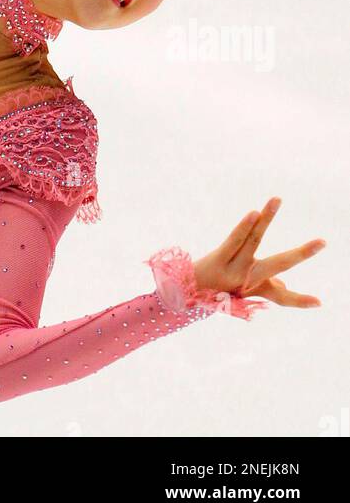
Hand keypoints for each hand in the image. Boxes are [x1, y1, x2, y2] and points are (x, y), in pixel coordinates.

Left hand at [194, 198, 324, 308]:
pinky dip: (245, 226)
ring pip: (254, 240)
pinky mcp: (217, 259)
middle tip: (323, 241)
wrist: (180, 296)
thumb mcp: (241, 291)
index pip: (283, 297)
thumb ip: (263, 287)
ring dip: (267, 218)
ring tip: (277, 199)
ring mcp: (232, 269)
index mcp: (254, 289)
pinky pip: (234, 241)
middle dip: (301, 254)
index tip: (320, 302)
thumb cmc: (213, 291)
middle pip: (278, 265)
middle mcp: (246, 280)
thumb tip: (284, 285)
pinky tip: (254, 212)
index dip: (301, 300)